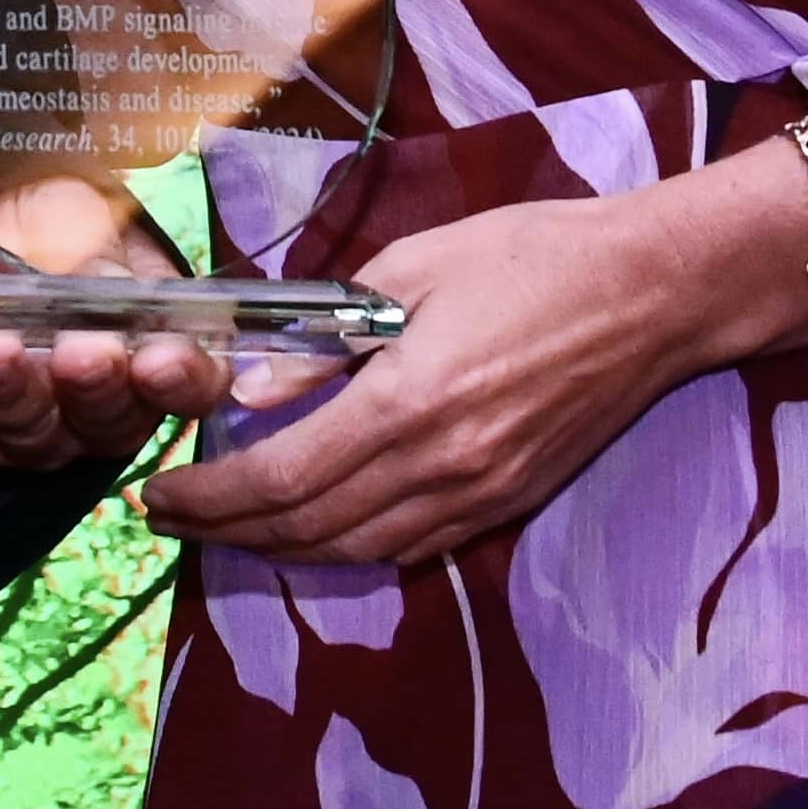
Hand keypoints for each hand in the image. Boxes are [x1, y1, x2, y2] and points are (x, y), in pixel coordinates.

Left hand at [0, 213, 224, 472]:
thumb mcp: (85, 222)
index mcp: (144, 360)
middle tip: (77, 353)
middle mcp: (88, 410)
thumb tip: (114, 289)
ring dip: (2, 391)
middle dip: (87, 387)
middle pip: (99, 422)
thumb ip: (105, 263)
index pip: (184, 388)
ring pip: (19, 433)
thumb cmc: (43, 219)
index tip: (158, 358)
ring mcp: (16, 427)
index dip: (178, 380)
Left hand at [137, 194, 713, 565]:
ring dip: (282, 549)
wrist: (652, 292)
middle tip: (169, 519)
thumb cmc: (529, 257)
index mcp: (409, 404)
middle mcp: (443, 469)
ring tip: (226, 528)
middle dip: (226, 532)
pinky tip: (314, 527)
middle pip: (310, 530)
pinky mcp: (509, 501)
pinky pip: (410, 546)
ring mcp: (481, 495)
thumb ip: (328, 334)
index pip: (282, 479)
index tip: (155, 496)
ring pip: (358, 551)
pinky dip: (348, 546)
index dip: (210, 499)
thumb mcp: (412, 268)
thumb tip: (255, 387)